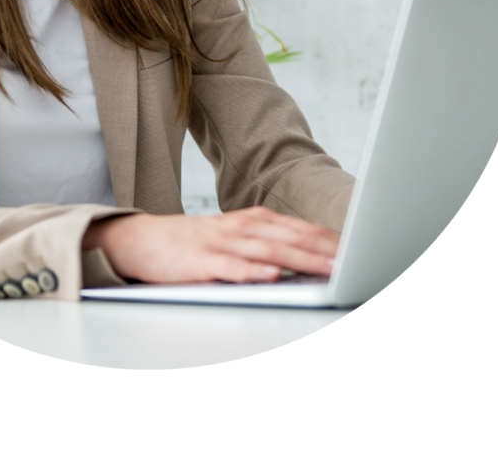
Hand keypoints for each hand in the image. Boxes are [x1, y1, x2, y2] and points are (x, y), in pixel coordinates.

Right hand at [82, 207, 338, 283]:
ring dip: (298, 260)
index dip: (327, 239)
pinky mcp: (199, 261)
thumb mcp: (233, 239)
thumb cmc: (192, 244)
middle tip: (353, 259)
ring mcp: (219, 243)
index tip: (357, 249)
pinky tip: (271, 276)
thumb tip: (308, 259)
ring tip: (326, 268)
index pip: (298, 229)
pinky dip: (251, 271)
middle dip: (323, 249)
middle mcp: (240, 227)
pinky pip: (229, 267)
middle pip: (289, 237)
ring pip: (266, 251)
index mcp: (251, 221)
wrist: (141, 239)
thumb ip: (266, 246)